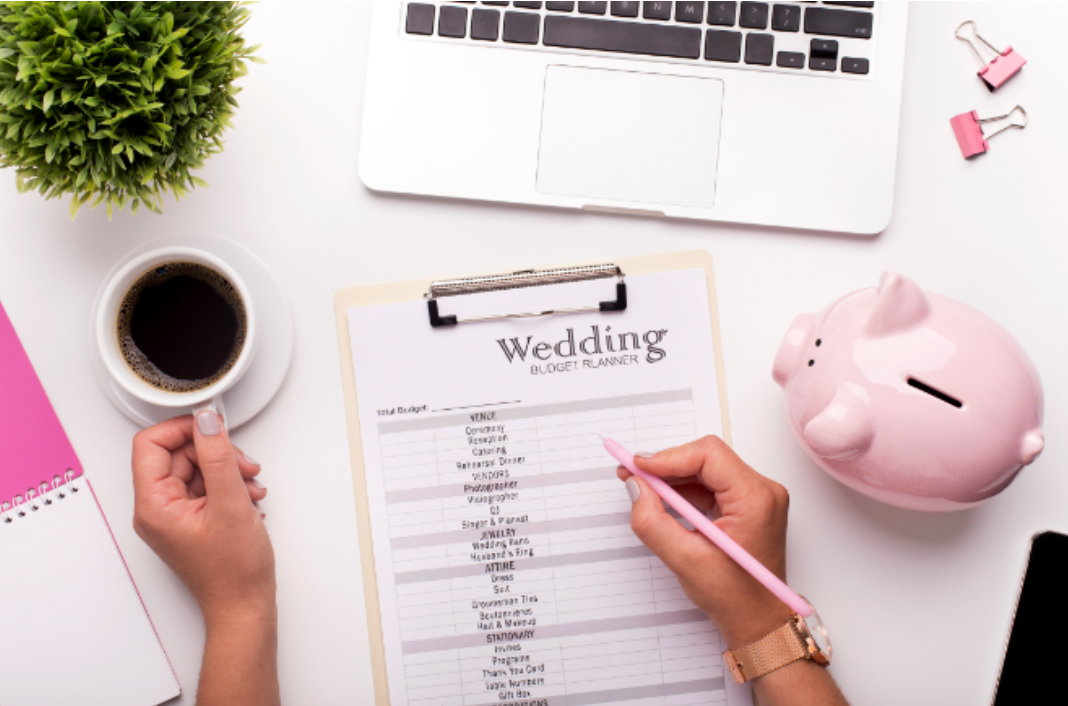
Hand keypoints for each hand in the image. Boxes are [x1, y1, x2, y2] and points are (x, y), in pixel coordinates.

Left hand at [131, 412, 274, 621]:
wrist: (244, 604)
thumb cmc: (233, 571)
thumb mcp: (231, 504)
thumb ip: (218, 456)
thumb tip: (206, 421)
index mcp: (154, 505)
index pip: (150, 444)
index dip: (182, 428)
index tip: (211, 425)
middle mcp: (157, 509)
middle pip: (178, 454)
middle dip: (215, 453)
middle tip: (242, 465)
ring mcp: (174, 515)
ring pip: (196, 468)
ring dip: (228, 469)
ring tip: (250, 486)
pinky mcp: (191, 518)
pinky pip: (206, 485)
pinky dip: (230, 485)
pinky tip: (248, 498)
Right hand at [618, 435, 792, 648]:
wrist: (759, 621)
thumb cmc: (735, 597)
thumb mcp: (685, 561)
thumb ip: (653, 522)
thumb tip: (635, 487)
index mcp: (756, 500)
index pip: (708, 455)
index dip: (668, 457)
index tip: (637, 467)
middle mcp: (762, 492)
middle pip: (707, 458)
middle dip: (666, 465)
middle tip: (632, 474)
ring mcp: (757, 497)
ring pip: (706, 469)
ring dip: (673, 477)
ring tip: (642, 488)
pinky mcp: (747, 504)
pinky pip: (711, 484)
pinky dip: (685, 490)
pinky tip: (663, 500)